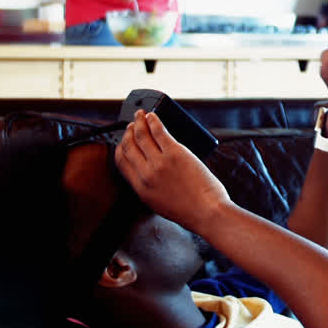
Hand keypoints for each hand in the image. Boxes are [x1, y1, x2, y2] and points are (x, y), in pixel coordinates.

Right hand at [114, 110, 229, 229]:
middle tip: (132, 125)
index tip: (124, 141)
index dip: (120, 147)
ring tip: (140, 115)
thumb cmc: (190, 210)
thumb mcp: (159, 203)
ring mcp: (160, 162)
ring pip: (142, 135)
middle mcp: (146, 174)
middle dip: (129, 132)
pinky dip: (154, 121)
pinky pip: (159, 131)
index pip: (122, 162)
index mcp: (140, 188)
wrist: (207, 212)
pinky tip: (153, 116)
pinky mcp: (175, 153)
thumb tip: (146, 171)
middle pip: (129, 146)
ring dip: (139, 122)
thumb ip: (149, 187)